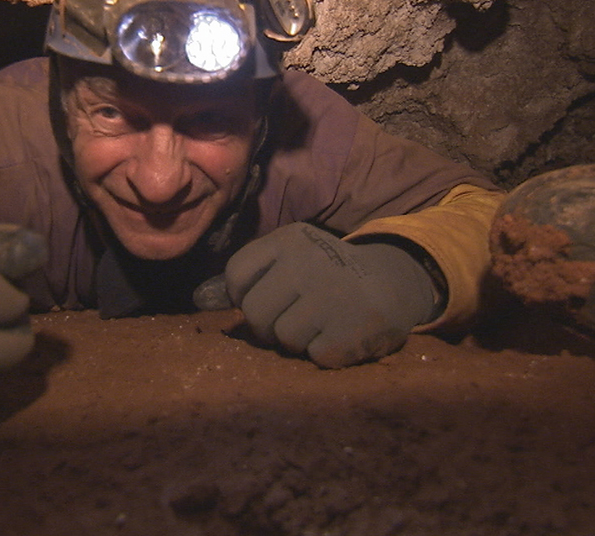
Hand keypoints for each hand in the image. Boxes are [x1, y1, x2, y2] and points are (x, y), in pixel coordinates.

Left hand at [225, 223, 437, 367]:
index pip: (237, 274)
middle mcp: (309, 261)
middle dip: (268, 324)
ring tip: (319, 323)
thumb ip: (251, 277)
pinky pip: (314, 354)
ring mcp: (332, 294)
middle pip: (254, 312)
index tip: (266, 297)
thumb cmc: (328, 275)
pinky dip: (324, 352)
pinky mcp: (353, 328)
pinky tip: (339, 334)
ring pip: (282, 337)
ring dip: (297, 339)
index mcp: (289, 239)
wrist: (393, 283)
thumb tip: (201, 300)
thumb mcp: (291, 258)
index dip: (244, 295)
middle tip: (294, 317)